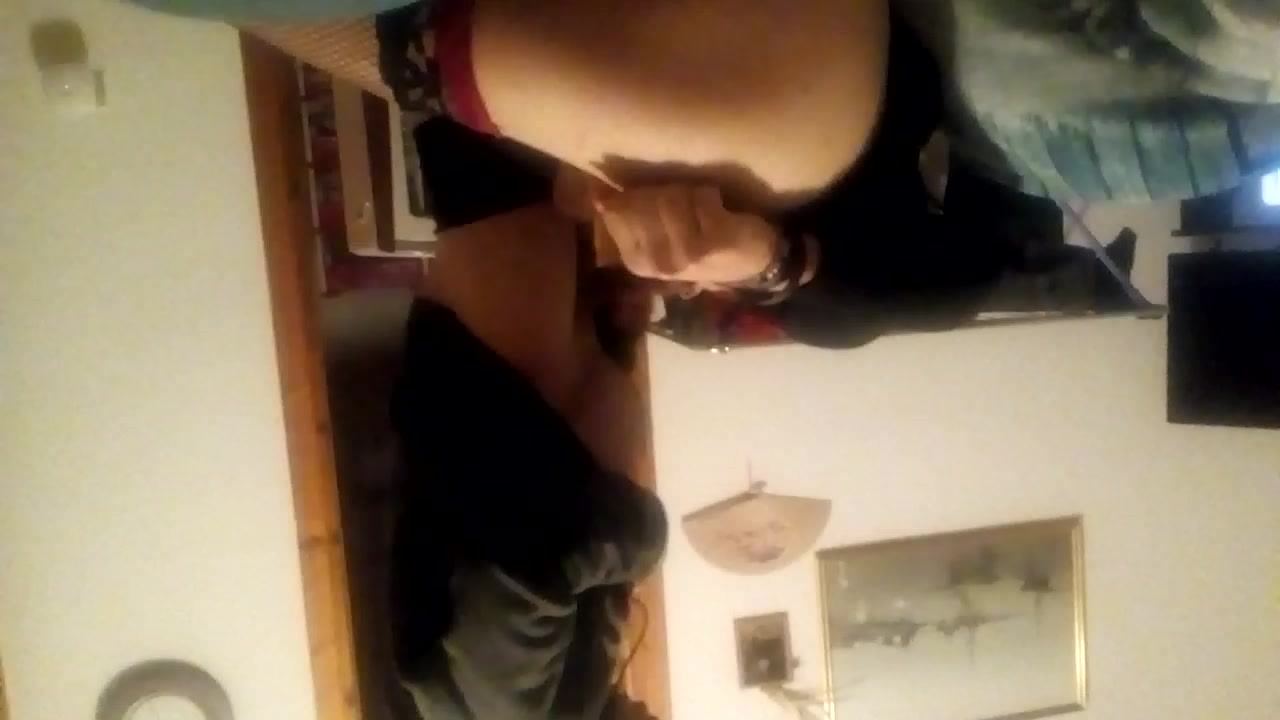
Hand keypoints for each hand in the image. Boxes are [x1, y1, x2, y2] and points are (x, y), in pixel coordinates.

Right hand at [591, 182, 780, 286]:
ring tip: (698, 208)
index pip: (616, 210)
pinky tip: (716, 210)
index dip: (634, 194)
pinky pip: (700, 197)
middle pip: (642, 200)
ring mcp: (686, 254)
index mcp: (637, 260)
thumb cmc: (699, 243)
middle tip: (682, 205)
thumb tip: (595, 192)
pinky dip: (710, 195)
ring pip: (670, 197)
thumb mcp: (657, 236)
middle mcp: (657, 262)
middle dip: (662, 192)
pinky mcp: (714, 241)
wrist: (752, 261)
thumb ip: (626, 216)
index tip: (655, 201)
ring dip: (687, 193)